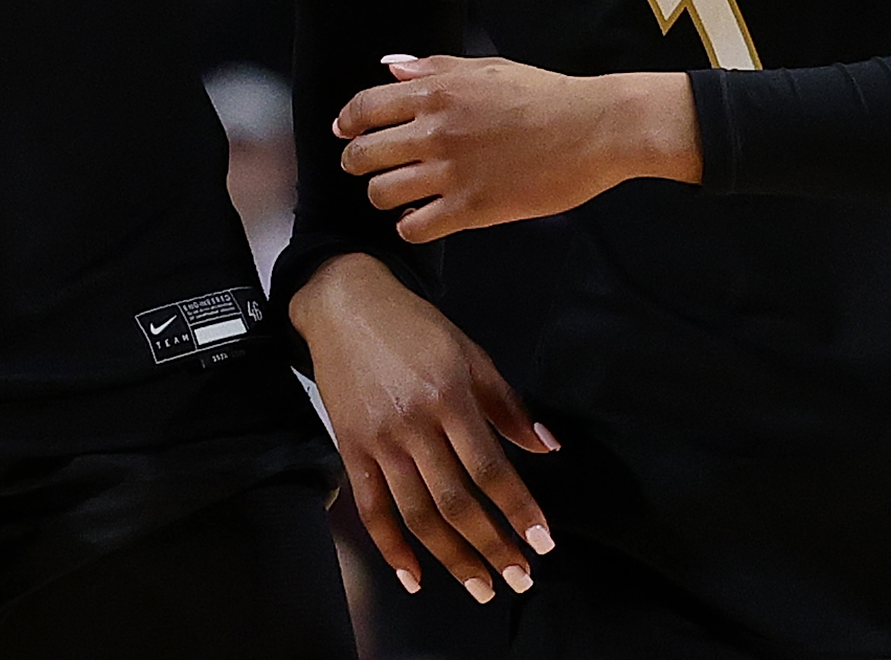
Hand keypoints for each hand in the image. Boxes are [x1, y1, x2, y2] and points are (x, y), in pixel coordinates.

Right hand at [288, 253, 556, 603]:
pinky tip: (414, 578)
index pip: (490, 467)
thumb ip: (507, 405)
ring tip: (481, 586)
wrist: (344, 304)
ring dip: (452, 559)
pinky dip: (391, 548)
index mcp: (449, 397)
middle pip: (455, 501)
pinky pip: (371, 508)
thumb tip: (546, 447)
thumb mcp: (470, 353)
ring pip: (417, 514)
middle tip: (520, 578)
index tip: (543, 542)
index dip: (518, 509)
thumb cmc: (413, 326)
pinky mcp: (350, 449)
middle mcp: (413, 424)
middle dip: (492, 546)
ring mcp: (378, 441)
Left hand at [337, 54, 693, 242]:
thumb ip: (434, 68)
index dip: (347, 123)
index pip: (364, 108)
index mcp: (438, 91)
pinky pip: (416, 227)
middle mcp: (436, 130)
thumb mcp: (487, 68)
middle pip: (363, 155)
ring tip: (397, 197)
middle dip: (357, 163)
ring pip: (381, 194)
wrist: (596, 128)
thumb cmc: (546, 95)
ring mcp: (452, 172)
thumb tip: (390, 68)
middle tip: (366, 169)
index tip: (345, 133)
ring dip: (382, 197)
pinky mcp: (474, 208)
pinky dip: (410, 226)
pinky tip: (422, 219)